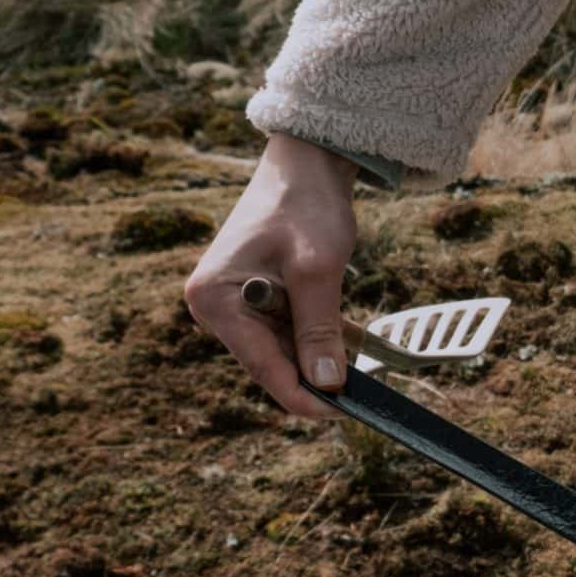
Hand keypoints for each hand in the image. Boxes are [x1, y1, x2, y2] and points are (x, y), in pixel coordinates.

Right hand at [183, 134, 359, 419]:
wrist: (306, 163)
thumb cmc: (307, 206)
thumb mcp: (318, 270)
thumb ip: (319, 330)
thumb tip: (327, 385)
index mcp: (214, 298)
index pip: (261, 366)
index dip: (302, 396)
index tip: (341, 412)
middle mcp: (213, 305)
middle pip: (269, 361)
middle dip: (313, 374)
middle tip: (362, 390)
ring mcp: (232, 303)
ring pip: (282, 349)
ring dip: (318, 354)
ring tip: (360, 358)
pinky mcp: (253, 298)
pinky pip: (287, 332)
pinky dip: (317, 337)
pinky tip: (349, 342)